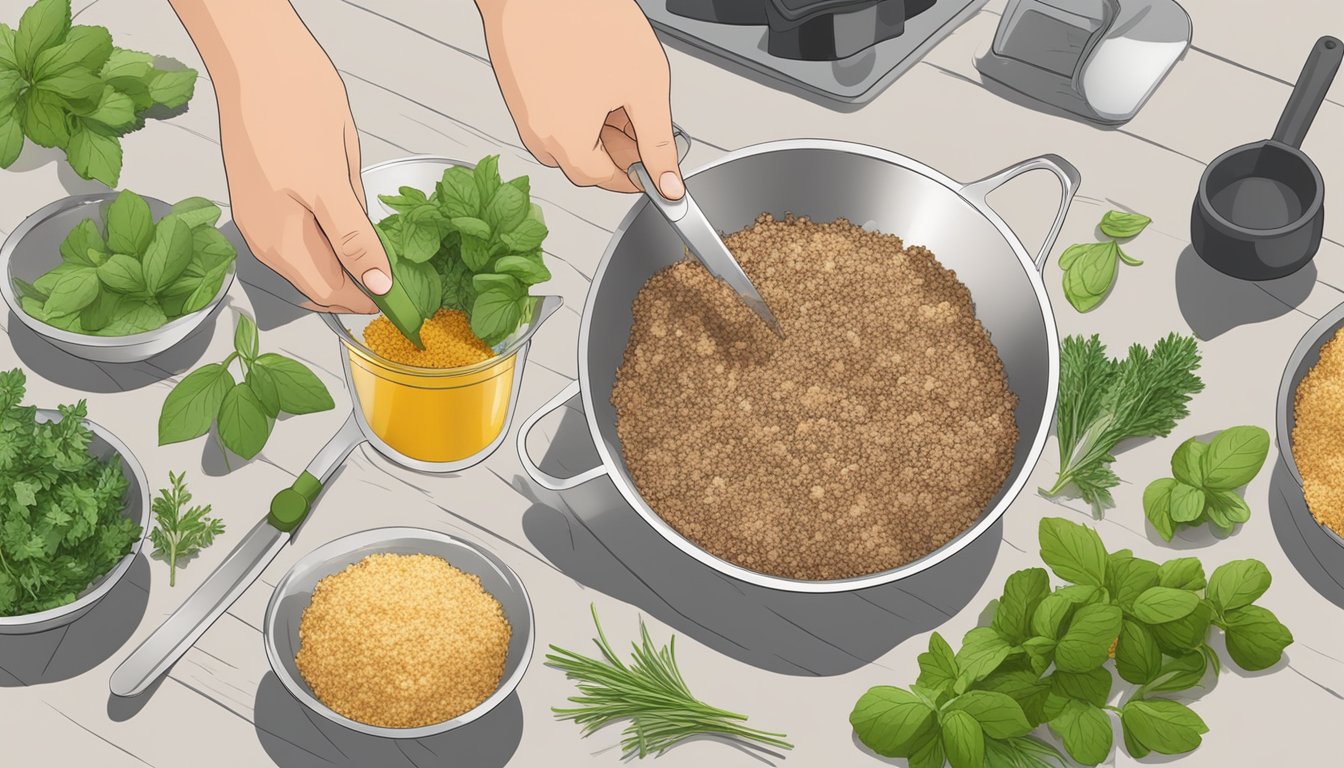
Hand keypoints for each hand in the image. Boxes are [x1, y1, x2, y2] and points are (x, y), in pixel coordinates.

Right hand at [172, 0, 388, 312]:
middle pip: (321, 281)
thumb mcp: (331, 182)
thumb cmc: (290, 108)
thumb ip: (353, 240)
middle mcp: (266, 236)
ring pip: (315, 257)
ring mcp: (265, 215)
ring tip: (385, 248)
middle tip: (406, 276)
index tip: (409, 301)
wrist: (257, 53)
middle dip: (362, 283)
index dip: (370, 301)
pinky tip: (355, 220)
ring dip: (348, 261)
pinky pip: (306, 232)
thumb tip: (377, 285)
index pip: (331, 294)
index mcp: (279, 241)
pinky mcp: (269, 194)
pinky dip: (333, 237)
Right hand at [476, 0, 683, 198]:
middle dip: (620, 146)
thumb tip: (668, 183)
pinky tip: (596, 77)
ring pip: (570, 134)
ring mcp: (524, 111)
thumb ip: (659, 142)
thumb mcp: (644, 88)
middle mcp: (539, 134)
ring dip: (600, 124)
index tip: (654, 165)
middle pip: (587, 159)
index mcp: (568, 144)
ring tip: (621, 90)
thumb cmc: (583, 18)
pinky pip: (553, 111)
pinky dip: (579, 105)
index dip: (638, 173)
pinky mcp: (518, 88)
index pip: (607, 180)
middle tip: (644, 121)